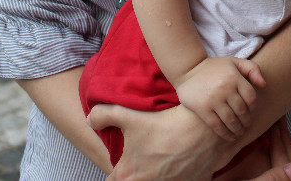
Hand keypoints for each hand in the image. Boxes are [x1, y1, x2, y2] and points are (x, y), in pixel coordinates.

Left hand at [91, 102, 226, 179]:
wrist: (201, 131)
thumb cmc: (163, 124)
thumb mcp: (128, 115)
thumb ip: (104, 115)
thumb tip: (90, 119)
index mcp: (128, 175)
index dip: (115, 173)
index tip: (120, 164)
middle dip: (134, 173)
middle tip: (140, 157)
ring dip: (155, 174)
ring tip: (159, 157)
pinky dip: (176, 174)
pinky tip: (178, 160)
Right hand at [176, 57, 265, 140]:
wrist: (189, 70)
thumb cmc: (215, 68)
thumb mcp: (234, 62)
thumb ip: (252, 69)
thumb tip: (264, 84)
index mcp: (234, 76)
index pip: (251, 98)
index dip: (252, 107)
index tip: (250, 111)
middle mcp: (225, 88)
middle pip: (242, 111)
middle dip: (246, 122)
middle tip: (246, 126)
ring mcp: (214, 99)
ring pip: (231, 121)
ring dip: (238, 130)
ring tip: (239, 132)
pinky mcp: (203, 109)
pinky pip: (218, 126)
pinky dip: (226, 134)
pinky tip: (230, 136)